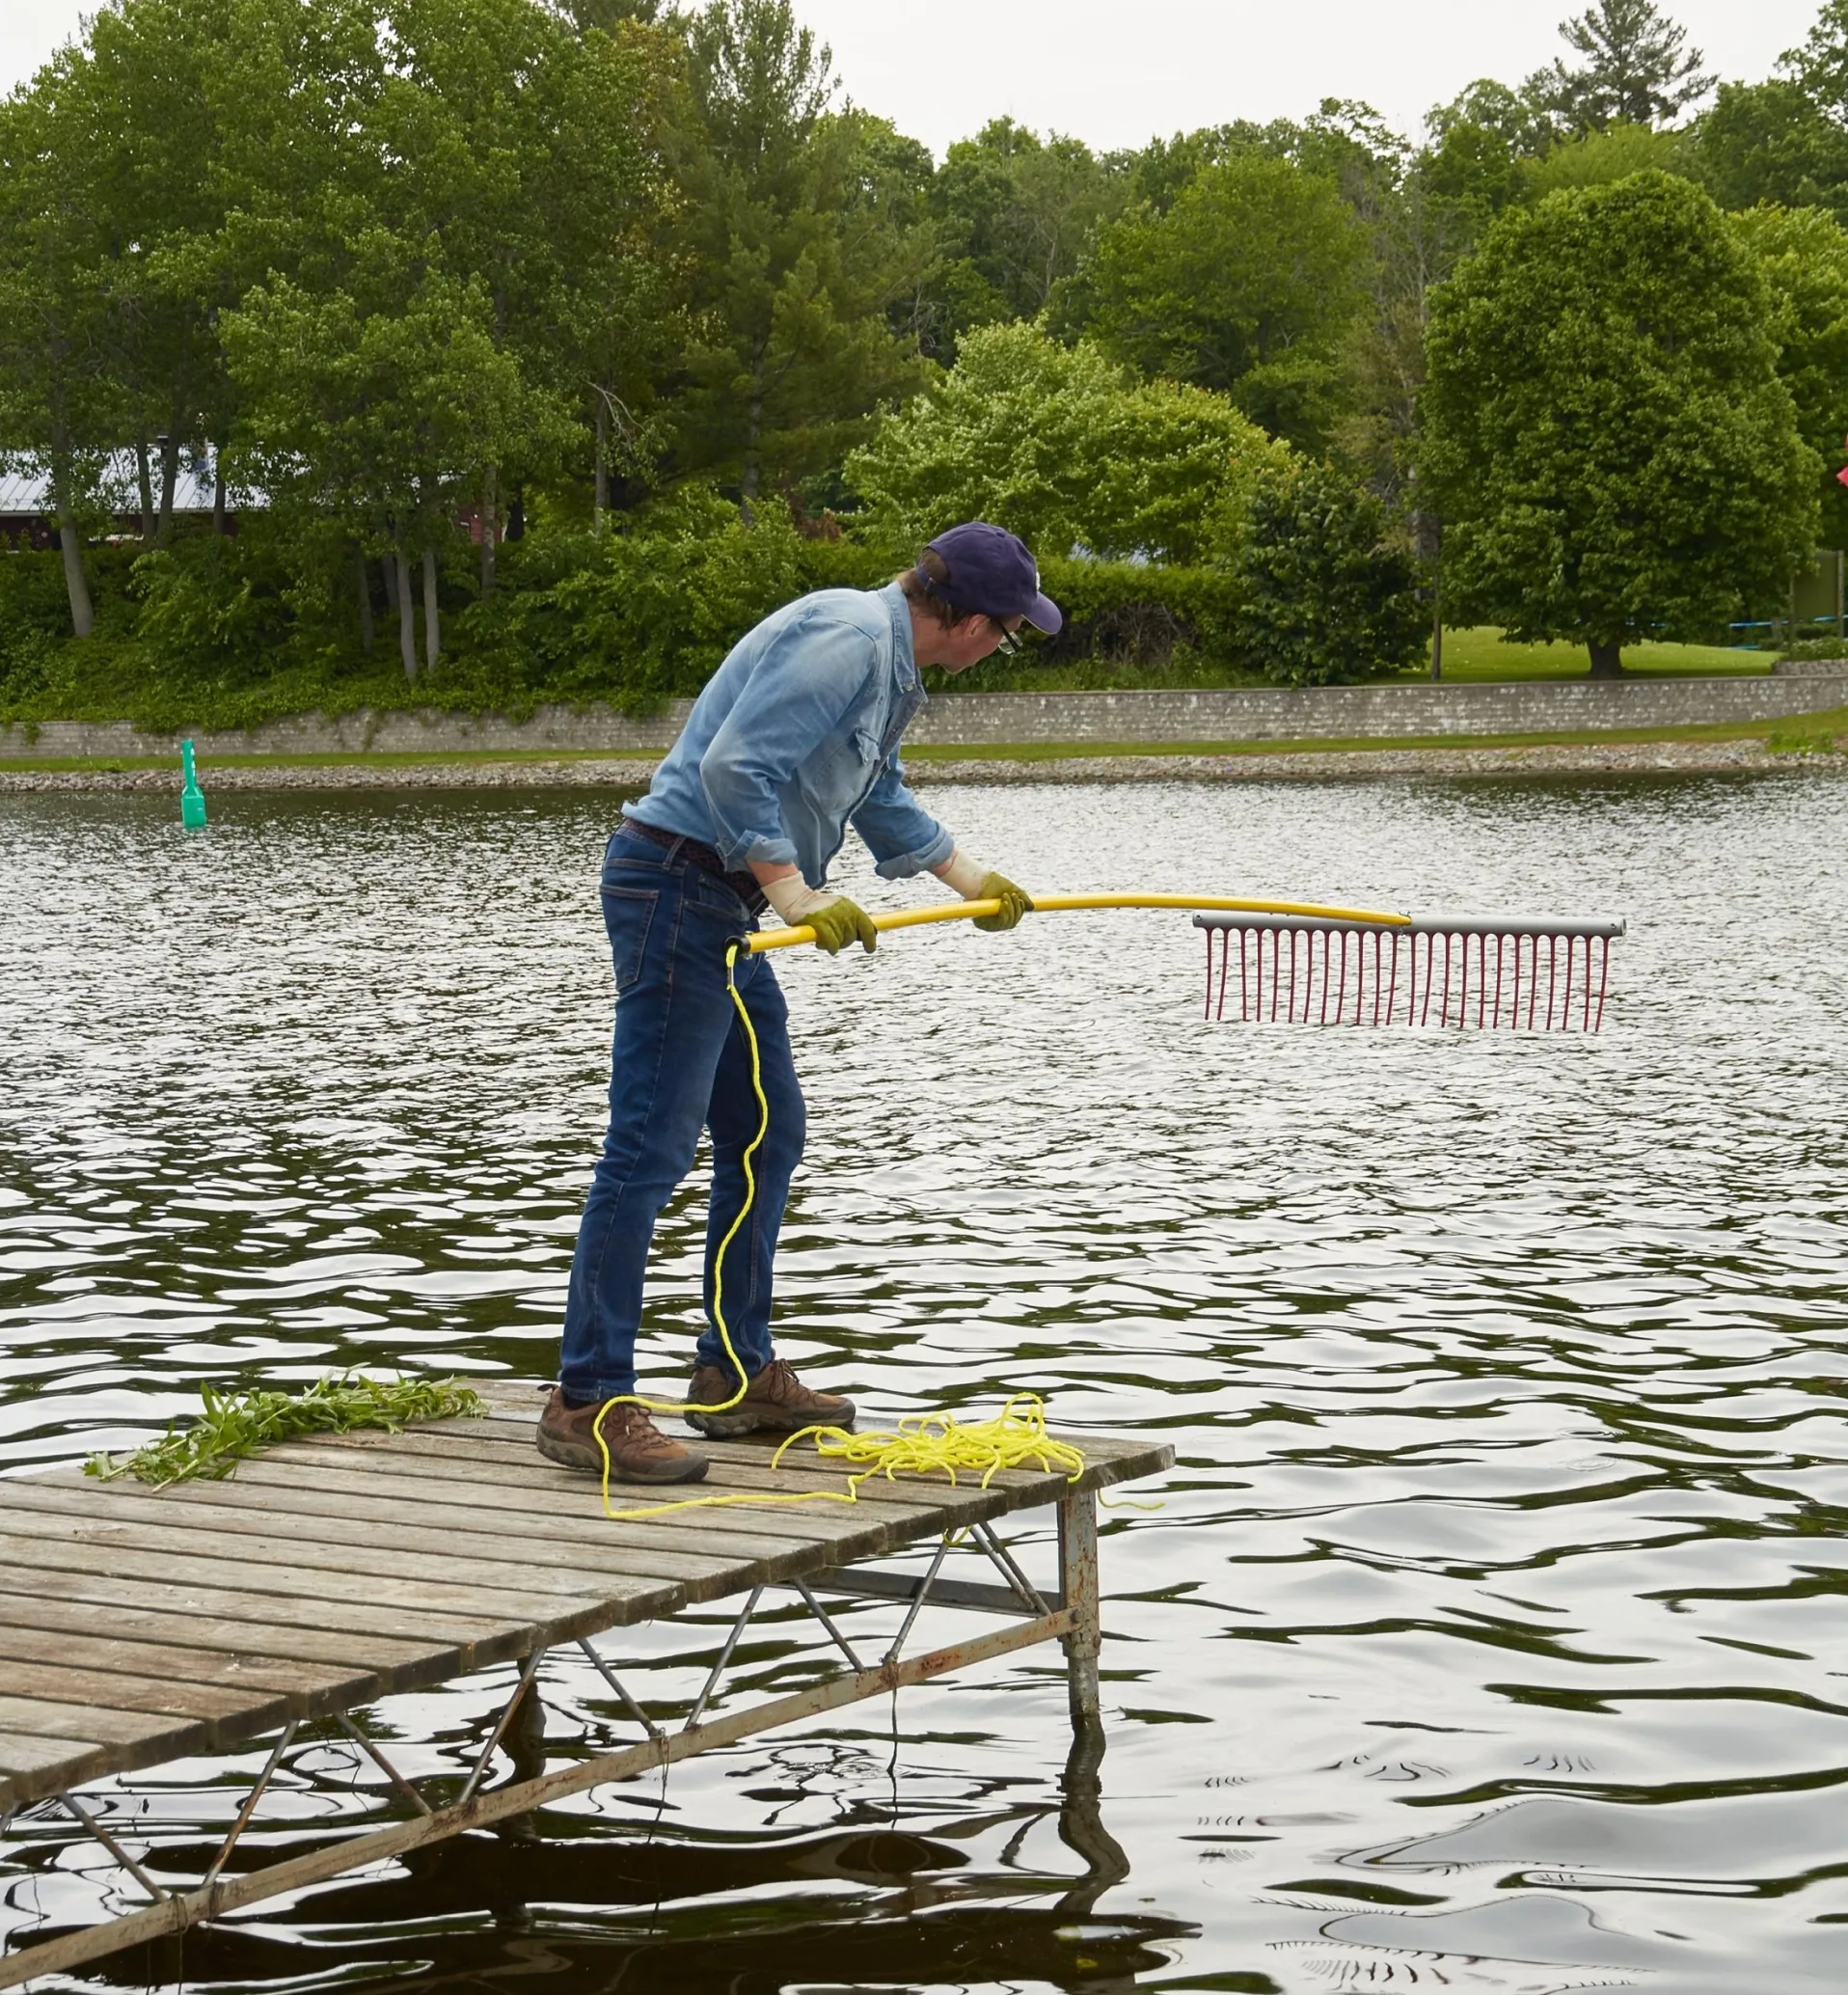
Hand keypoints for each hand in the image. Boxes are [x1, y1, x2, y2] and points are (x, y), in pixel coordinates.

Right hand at [763, 874, 877, 953]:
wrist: (796, 898)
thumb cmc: (817, 908)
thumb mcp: (837, 909)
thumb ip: (849, 920)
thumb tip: (862, 938)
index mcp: (850, 906)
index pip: (866, 925)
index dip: (870, 940)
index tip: (870, 949)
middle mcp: (843, 910)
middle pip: (852, 937)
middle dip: (844, 943)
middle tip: (834, 941)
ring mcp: (832, 915)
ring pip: (841, 941)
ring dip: (833, 945)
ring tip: (823, 940)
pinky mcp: (820, 922)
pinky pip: (832, 942)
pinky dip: (830, 947)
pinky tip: (823, 946)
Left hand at [972, 869, 1031, 931]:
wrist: (980, 880)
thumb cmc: (994, 883)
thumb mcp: (1012, 890)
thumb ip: (1022, 898)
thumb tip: (1032, 908)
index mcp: (1001, 915)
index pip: (1014, 919)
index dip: (1019, 912)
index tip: (1021, 901)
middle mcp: (994, 922)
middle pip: (1012, 923)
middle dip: (1016, 909)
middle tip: (1013, 895)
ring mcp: (988, 924)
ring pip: (1008, 924)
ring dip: (1011, 910)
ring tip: (1006, 896)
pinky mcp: (982, 924)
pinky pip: (999, 924)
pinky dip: (1004, 914)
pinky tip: (1004, 904)